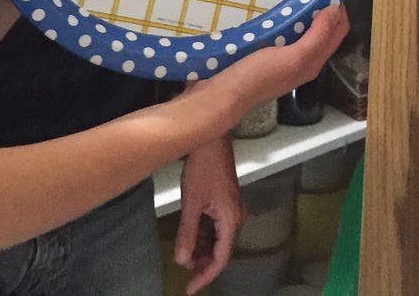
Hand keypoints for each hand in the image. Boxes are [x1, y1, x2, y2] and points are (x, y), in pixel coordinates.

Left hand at [175, 137, 243, 292]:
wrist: (210, 138)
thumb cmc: (203, 166)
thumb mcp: (192, 202)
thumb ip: (187, 233)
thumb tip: (183, 260)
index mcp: (231, 220)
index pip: (221, 258)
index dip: (205, 276)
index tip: (190, 288)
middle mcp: (235, 217)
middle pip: (220, 249)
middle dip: (202, 262)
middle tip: (184, 273)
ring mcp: (231, 208)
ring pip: (217, 238)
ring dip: (201, 248)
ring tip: (183, 256)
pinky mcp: (224, 201)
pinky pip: (215, 225)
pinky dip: (202, 234)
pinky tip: (189, 237)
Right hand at [214, 5, 349, 111]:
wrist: (221, 95)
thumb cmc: (257, 76)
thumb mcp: (293, 56)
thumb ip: (316, 36)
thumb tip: (335, 10)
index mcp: (313, 62)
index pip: (338, 31)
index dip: (339, 9)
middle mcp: (303, 61)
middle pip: (322, 30)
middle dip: (323, 8)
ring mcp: (283, 58)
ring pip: (303, 31)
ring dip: (305, 12)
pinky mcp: (266, 55)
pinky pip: (285, 33)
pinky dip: (287, 20)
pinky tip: (277, 11)